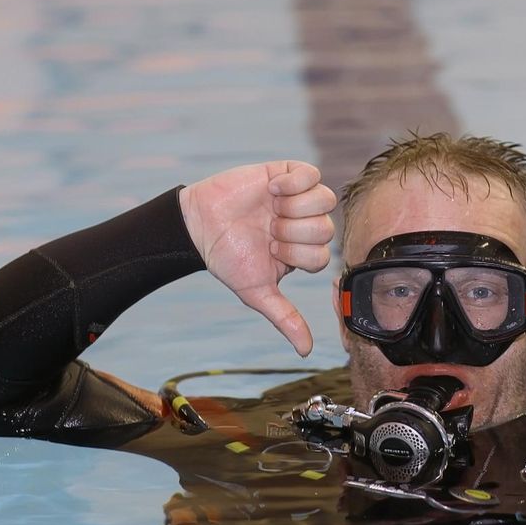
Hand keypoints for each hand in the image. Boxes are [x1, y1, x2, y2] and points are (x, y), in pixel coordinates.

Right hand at [180, 161, 336, 355]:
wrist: (199, 225)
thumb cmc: (228, 259)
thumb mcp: (257, 292)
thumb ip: (285, 318)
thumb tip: (305, 351)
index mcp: (303, 252)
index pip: (323, 255)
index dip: (296, 254)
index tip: (271, 250)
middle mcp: (305, 225)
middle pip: (326, 228)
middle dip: (293, 233)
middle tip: (268, 230)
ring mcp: (298, 198)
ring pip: (324, 200)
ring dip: (295, 209)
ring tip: (271, 209)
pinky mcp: (287, 174)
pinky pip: (310, 173)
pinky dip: (294, 183)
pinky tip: (271, 190)